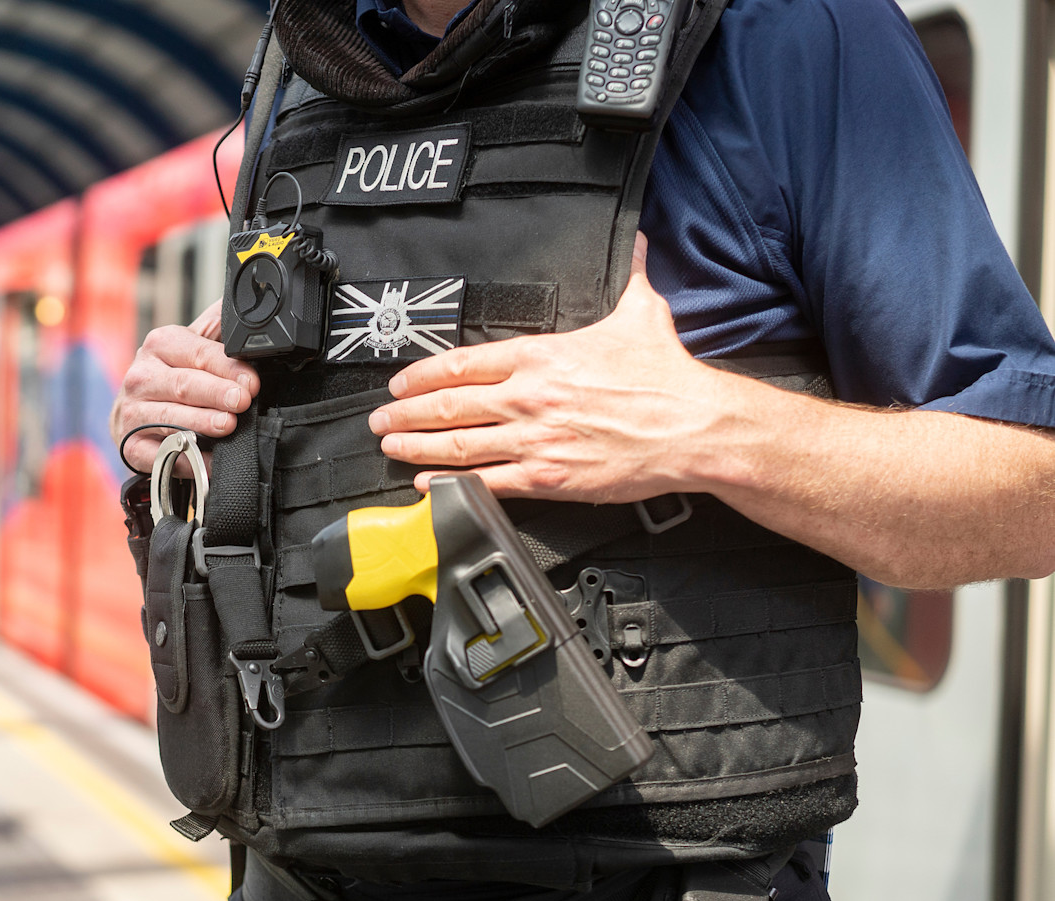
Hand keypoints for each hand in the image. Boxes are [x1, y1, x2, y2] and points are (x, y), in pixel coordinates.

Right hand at [109, 300, 258, 474]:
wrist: (133, 413)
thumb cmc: (170, 376)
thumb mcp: (190, 345)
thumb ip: (217, 327)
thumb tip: (248, 300)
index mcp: (160, 345)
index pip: (199, 354)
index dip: (228, 368)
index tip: (252, 382)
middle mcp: (141, 376)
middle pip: (184, 385)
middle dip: (216, 393)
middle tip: (241, 401)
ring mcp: (133, 412)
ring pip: (171, 418)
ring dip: (200, 423)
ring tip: (227, 426)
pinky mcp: (131, 445)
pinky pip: (160, 455)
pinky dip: (186, 461)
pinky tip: (210, 462)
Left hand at [368, 235, 741, 500]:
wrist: (694, 426)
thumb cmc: (667, 377)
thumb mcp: (643, 313)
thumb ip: (629, 277)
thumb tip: (636, 242)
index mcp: (542, 357)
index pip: (464, 363)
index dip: (423, 375)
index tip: (401, 382)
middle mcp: (529, 397)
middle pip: (448, 405)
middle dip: (405, 413)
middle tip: (379, 418)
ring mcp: (535, 439)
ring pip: (458, 444)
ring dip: (416, 447)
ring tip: (390, 447)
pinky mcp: (549, 477)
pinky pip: (488, 482)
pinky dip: (451, 484)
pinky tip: (427, 485)